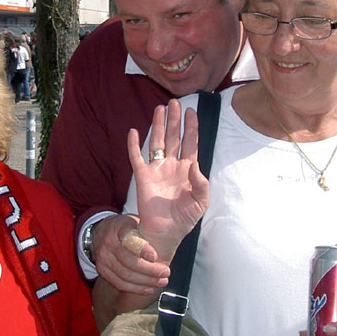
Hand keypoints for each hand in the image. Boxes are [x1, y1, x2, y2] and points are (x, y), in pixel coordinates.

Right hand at [92, 215, 170, 294]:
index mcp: (119, 227)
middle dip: (150, 270)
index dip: (142, 249)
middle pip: (129, 261)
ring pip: (125, 275)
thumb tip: (170, 234)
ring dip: (145, 281)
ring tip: (161, 281)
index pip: (129, 239)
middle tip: (165, 272)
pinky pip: (119, 283)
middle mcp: (108, 242)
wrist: (101, 231)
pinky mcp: (102, 270)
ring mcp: (103, 257)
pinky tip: (149, 288)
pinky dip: (135, 288)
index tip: (155, 256)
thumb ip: (148, 229)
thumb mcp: (136, 221)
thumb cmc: (126, 227)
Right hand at [127, 99, 208, 258]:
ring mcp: (157, 170)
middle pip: (174, 137)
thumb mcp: (201, 201)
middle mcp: (172, 166)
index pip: (190, 143)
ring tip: (159, 108)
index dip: (191, 127)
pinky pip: (136, 157)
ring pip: (157, 142)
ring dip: (158, 125)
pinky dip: (134, 145)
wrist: (166, 233)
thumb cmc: (185, 218)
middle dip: (174, 120)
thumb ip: (201, 182)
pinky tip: (134, 132)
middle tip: (174, 102)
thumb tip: (195, 164)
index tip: (191, 111)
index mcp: (187, 169)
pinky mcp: (142, 177)